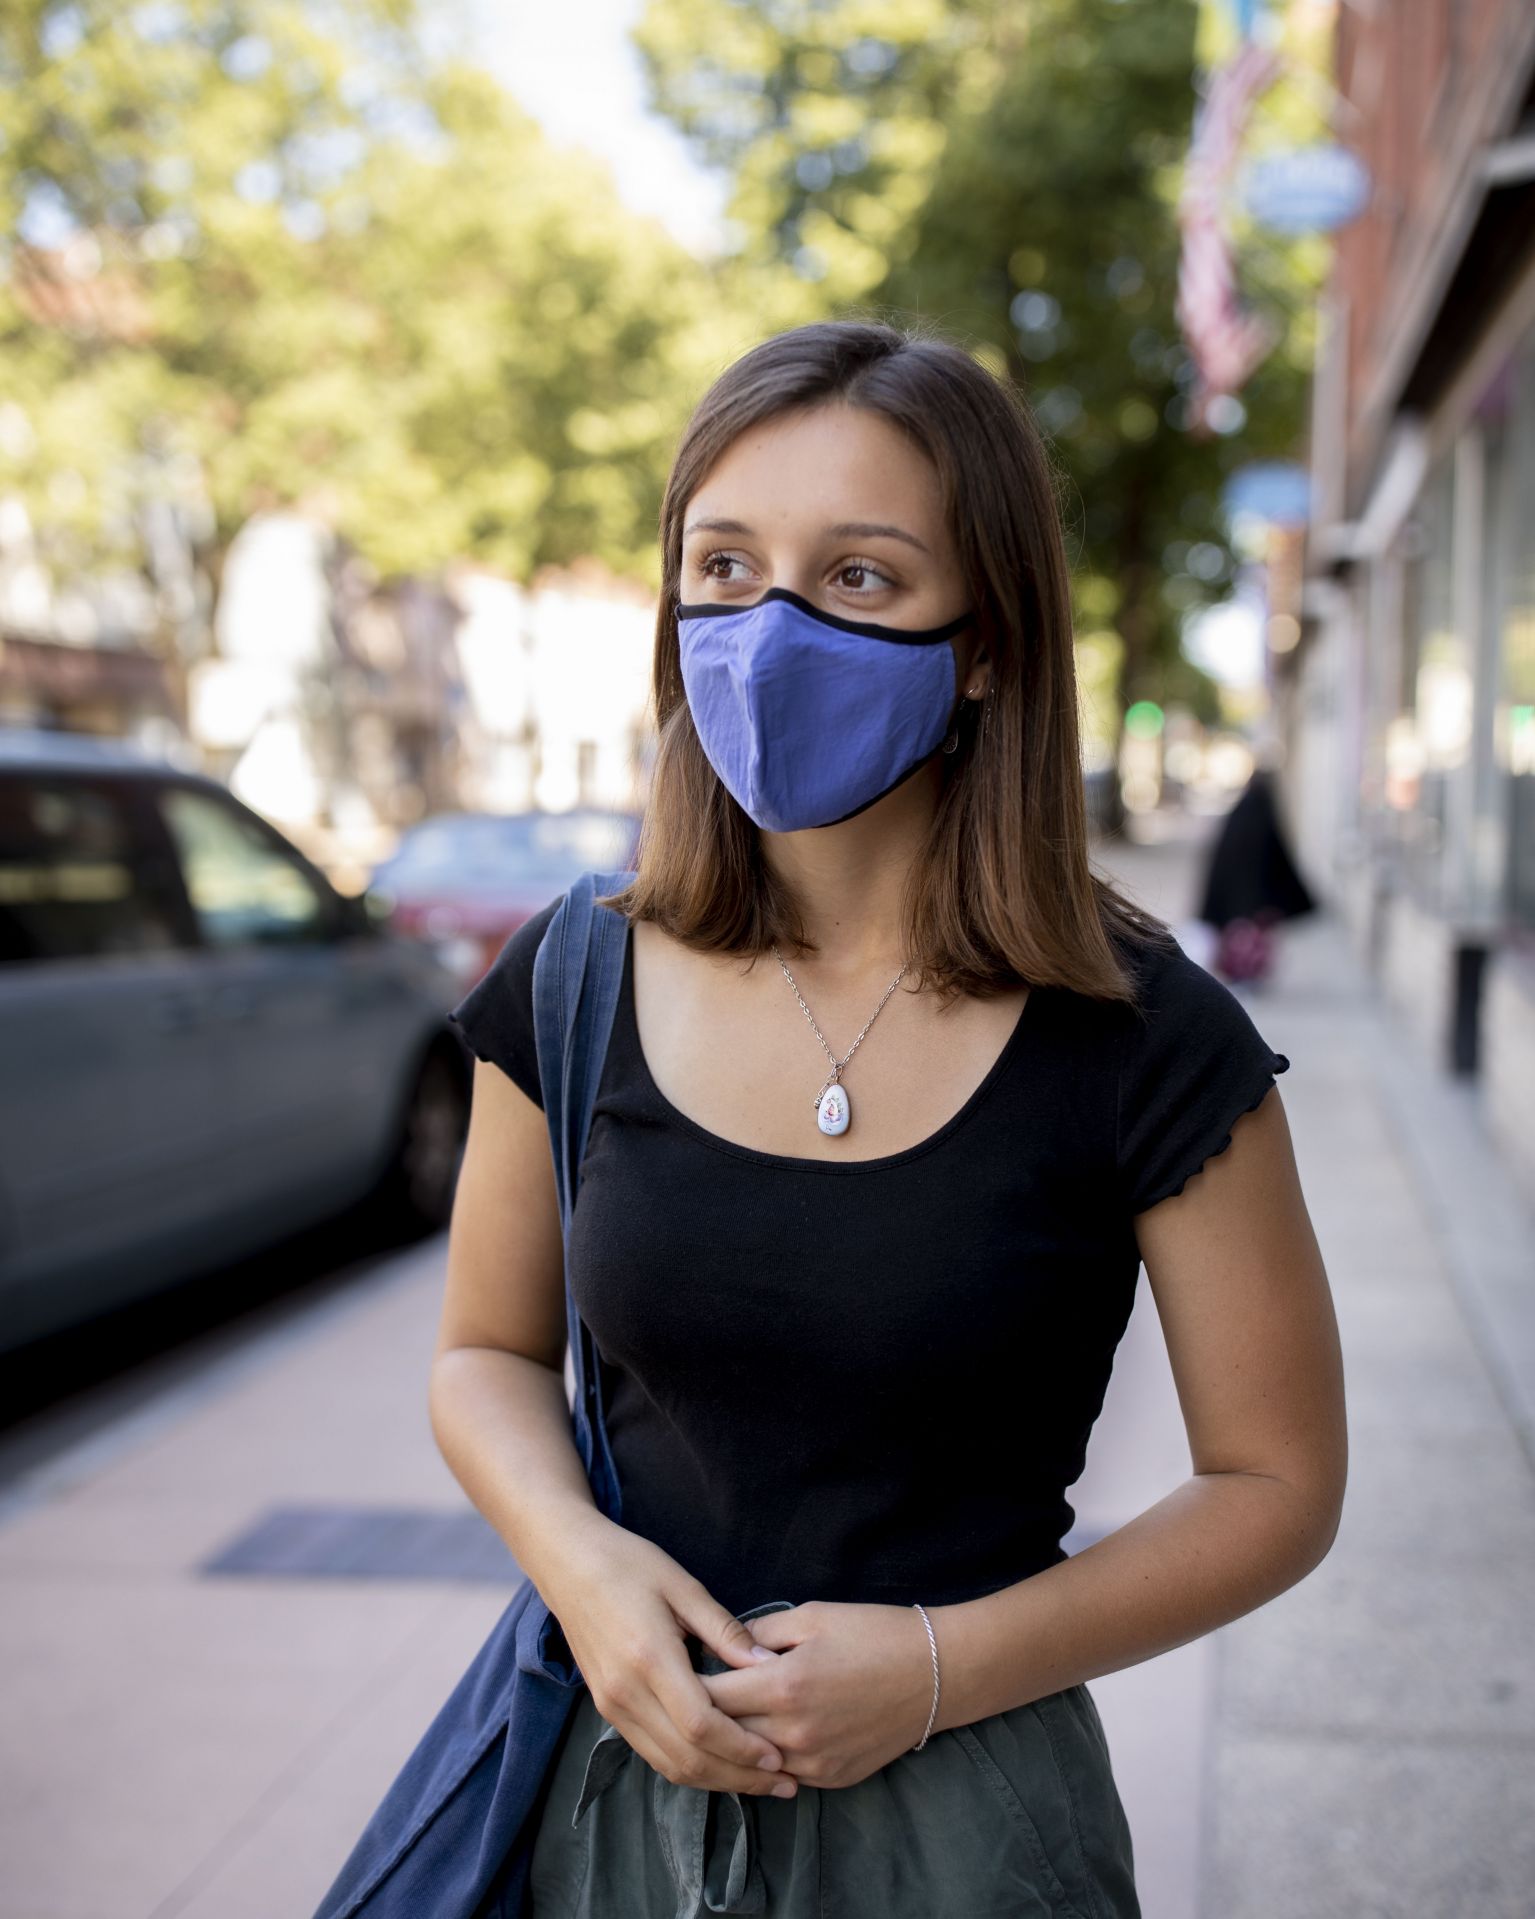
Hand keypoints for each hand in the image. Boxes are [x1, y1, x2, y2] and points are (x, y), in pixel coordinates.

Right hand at [538, 1514, 800, 1798]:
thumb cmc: (628, 1564)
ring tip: (758, 1781)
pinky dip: (688, 1766)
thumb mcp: (683, 1586)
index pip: (700, 1725)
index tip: (778, 1757)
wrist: (568, 1563)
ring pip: (668, 1764)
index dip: (742, 1748)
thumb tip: (768, 1666)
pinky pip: (652, 1753)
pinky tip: (719, 1763)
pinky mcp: (607, 1709)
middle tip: (782, 1782)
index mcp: (649, 1658)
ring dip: (716, 1779)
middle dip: (738, 1776)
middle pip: (687, 1756)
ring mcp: (612, 1706)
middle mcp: (626, 1692)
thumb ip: (724, 1631)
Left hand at [697, 1601, 936, 1789]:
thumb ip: (759, 1635)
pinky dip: (763, 1760)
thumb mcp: (812, 1616)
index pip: (708, 1697)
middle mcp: (793, 1733)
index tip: (674, 1670)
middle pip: (722, 1735)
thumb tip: (722, 1650)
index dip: (685, 1683)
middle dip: (700, 1716)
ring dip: (729, 1744)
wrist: (937, 1672)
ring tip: (712, 1721)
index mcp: (783, 1686)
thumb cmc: (874, 1633)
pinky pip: (781, 1776)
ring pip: (748, 1764)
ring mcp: (814, 1763)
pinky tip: (754, 1739)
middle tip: (683, 1697)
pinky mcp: (833, 1780)